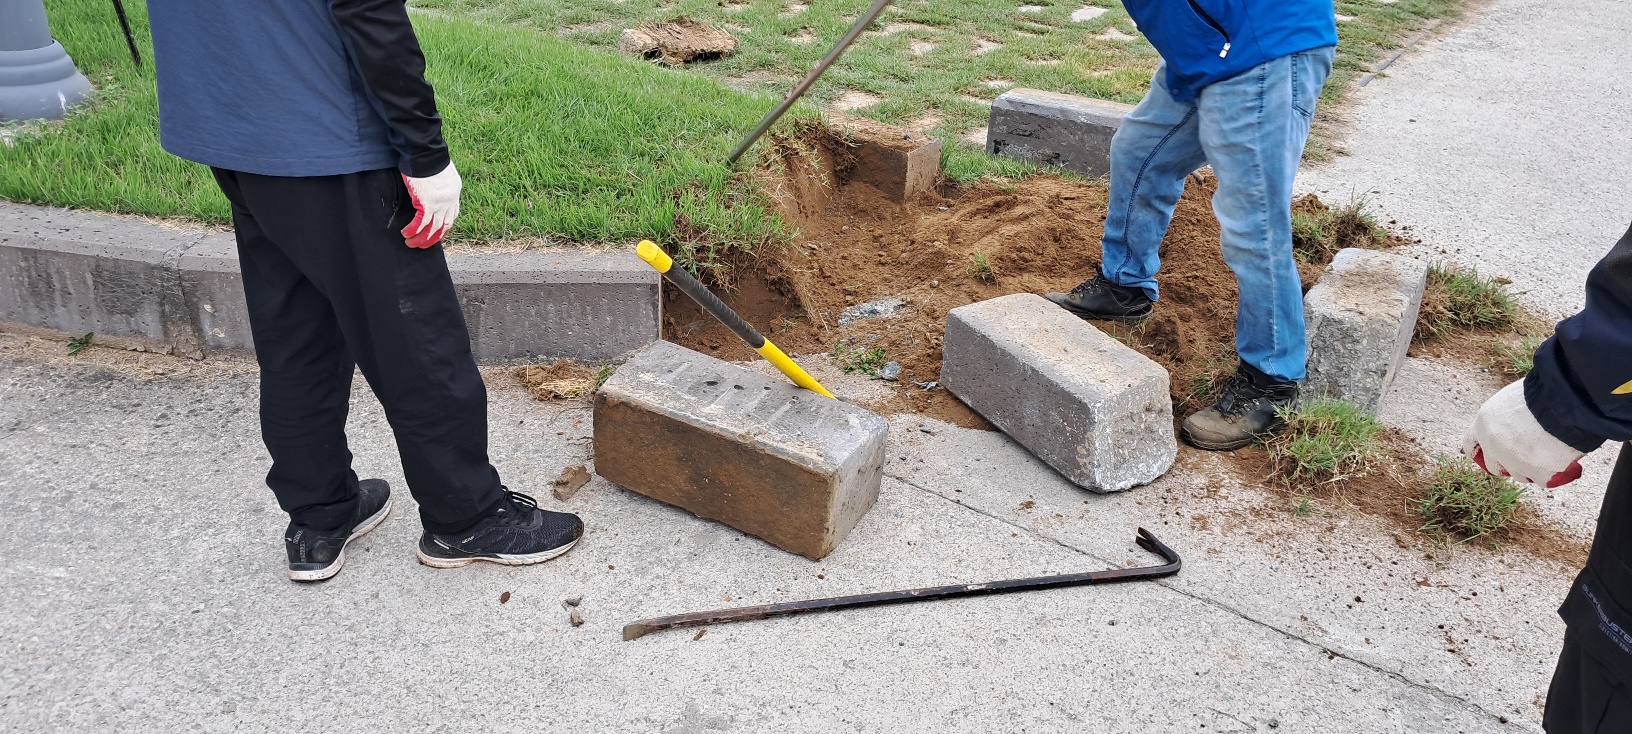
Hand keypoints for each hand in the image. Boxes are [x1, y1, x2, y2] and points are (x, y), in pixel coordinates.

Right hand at [401, 161, 460, 248]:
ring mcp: (440, 203)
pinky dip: (413, 230)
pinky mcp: (427, 203)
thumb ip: (438, 184)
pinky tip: (406, 234)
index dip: (445, 225)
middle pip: (444, 224)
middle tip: (425, 245)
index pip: (453, 214)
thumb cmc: (428, 156)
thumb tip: (429, 189)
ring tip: (412, 244)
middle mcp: (450, 200)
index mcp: (454, 191)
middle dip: (435, 237)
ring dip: (422, 238)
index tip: (438, 232)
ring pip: (432, 228)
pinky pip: (420, 223)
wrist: (425, 152)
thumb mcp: (440, 172)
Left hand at [1462, 380, 1584, 487]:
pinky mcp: (1538, 473)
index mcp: (1483, 424)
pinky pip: (1542, 480)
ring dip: (1531, 469)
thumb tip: (1510, 427)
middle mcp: (1493, 446)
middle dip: (1507, 464)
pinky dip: (1551, 474)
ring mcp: (1515, 462)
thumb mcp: (1510, 399)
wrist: (1563, 401)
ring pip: (1519, 475)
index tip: (1492, 453)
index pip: (1471, 446)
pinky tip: (1561, 463)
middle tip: (1524, 458)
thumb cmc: (1541, 393)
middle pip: (1494, 466)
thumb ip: (1504, 417)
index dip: (1483, 450)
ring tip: (1548, 454)